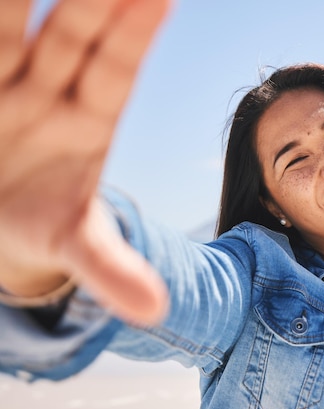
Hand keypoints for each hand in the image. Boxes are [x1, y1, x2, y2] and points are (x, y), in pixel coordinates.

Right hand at [0, 0, 169, 323]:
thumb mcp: (78, 247)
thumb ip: (113, 271)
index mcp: (89, 123)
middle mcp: (48, 91)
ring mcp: (5, 85)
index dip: (133, 36)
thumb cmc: (44, 222)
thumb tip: (157, 311)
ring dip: (15, 0)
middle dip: (90, 1)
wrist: (2, 218)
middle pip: (70, 35)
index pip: (115, 72)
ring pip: (7, 30)